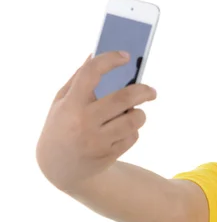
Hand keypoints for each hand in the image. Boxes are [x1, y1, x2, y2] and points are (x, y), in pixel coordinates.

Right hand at [36, 51, 156, 190]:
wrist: (59, 167)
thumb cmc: (62, 127)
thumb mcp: (61, 103)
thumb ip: (77, 80)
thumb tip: (95, 54)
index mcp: (70, 104)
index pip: (91, 74)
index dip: (109, 60)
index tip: (125, 56)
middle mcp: (83, 122)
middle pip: (123, 98)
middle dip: (143, 91)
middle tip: (152, 90)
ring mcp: (97, 140)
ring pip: (133, 120)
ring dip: (139, 114)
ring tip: (135, 113)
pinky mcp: (108, 155)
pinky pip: (132, 137)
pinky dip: (132, 131)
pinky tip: (123, 131)